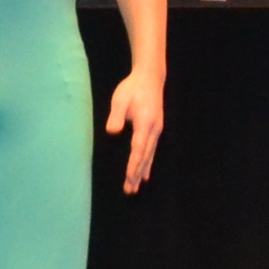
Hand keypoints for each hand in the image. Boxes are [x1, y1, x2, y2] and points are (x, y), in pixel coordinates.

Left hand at [105, 73, 164, 191]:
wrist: (150, 78)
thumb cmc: (132, 88)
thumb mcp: (120, 99)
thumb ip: (116, 116)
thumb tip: (112, 132)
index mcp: (144, 122)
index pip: (138, 148)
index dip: (133, 164)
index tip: (129, 178)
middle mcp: (153, 129)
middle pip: (145, 156)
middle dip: (137, 174)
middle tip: (130, 191)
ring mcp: (157, 130)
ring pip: (149, 155)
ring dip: (142, 172)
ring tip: (136, 187)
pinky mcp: (156, 129)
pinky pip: (152, 151)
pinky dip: (147, 164)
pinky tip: (145, 174)